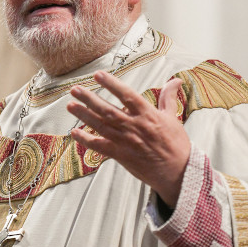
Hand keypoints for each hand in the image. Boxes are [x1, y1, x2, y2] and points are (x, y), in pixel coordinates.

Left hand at [66, 71, 190, 207]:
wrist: (177, 171)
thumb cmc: (175, 144)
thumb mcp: (172, 117)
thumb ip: (168, 97)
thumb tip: (176, 80)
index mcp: (147, 115)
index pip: (126, 95)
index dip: (111, 84)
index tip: (98, 75)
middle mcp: (134, 126)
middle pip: (108, 110)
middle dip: (89, 99)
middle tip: (75, 90)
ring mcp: (126, 142)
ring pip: (101, 126)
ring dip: (84, 115)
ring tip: (70, 105)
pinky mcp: (121, 155)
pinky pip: (100, 146)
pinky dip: (86, 140)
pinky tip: (74, 133)